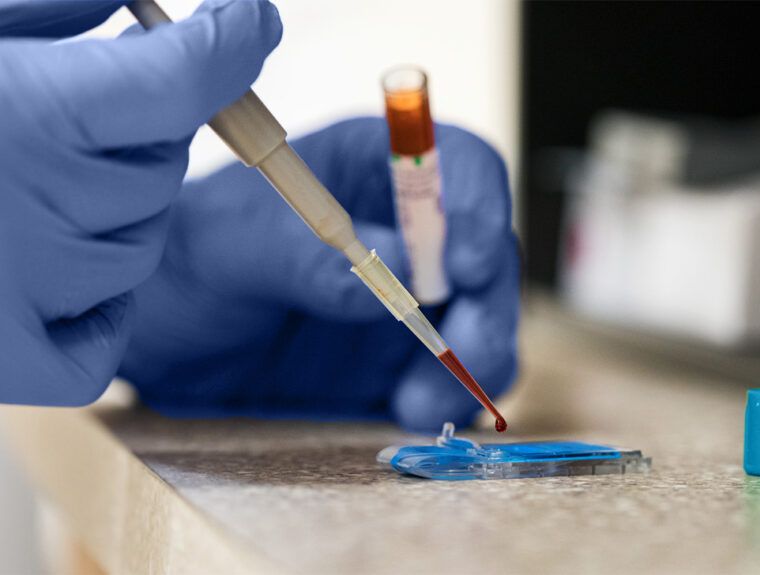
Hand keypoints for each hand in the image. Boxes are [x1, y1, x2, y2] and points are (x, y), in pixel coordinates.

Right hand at [0, 0, 281, 404]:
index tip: (245, 19)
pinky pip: (103, 338)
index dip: (232, 38)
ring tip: (11, 186)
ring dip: (105, 206)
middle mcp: (44, 212)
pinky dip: (96, 302)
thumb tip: (140, 9)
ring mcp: (31, 300)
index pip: (189, 79)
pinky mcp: (11, 369)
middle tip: (57, 114)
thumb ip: (49, 15)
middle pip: (163, 165)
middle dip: (132, 130)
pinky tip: (43, 262)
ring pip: (141, 241)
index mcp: (30, 115)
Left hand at [119, 118, 519, 431]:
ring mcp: (412, 297)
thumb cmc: (184, 260)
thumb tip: (406, 273)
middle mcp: (407, 229)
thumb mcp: (230, 246)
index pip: (457, 167)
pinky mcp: (402, 358)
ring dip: (473, 366)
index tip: (467, 264)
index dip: (478, 207)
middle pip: (488, 256)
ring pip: (483, 324)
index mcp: (372, 168)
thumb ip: (310, 256)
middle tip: (465, 356)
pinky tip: (415, 419)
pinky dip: (452, 402)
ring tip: (416, 406)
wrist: (159, 333)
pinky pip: (453, 380)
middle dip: (487, 309)